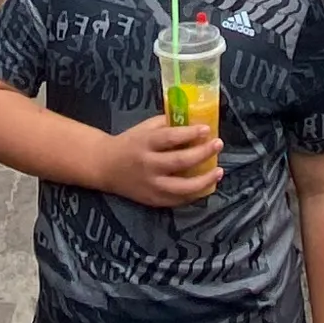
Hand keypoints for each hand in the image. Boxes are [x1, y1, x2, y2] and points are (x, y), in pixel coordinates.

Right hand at [96, 116, 223, 208]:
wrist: (104, 166)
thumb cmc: (129, 143)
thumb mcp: (144, 128)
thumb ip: (167, 124)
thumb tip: (194, 121)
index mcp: (145, 143)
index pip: (170, 138)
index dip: (190, 133)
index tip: (207, 130)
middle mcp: (148, 165)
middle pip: (180, 162)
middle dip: (202, 154)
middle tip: (218, 145)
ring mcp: (151, 185)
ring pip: (182, 187)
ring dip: (204, 180)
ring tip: (219, 171)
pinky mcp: (152, 200)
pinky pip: (177, 200)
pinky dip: (194, 194)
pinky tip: (206, 186)